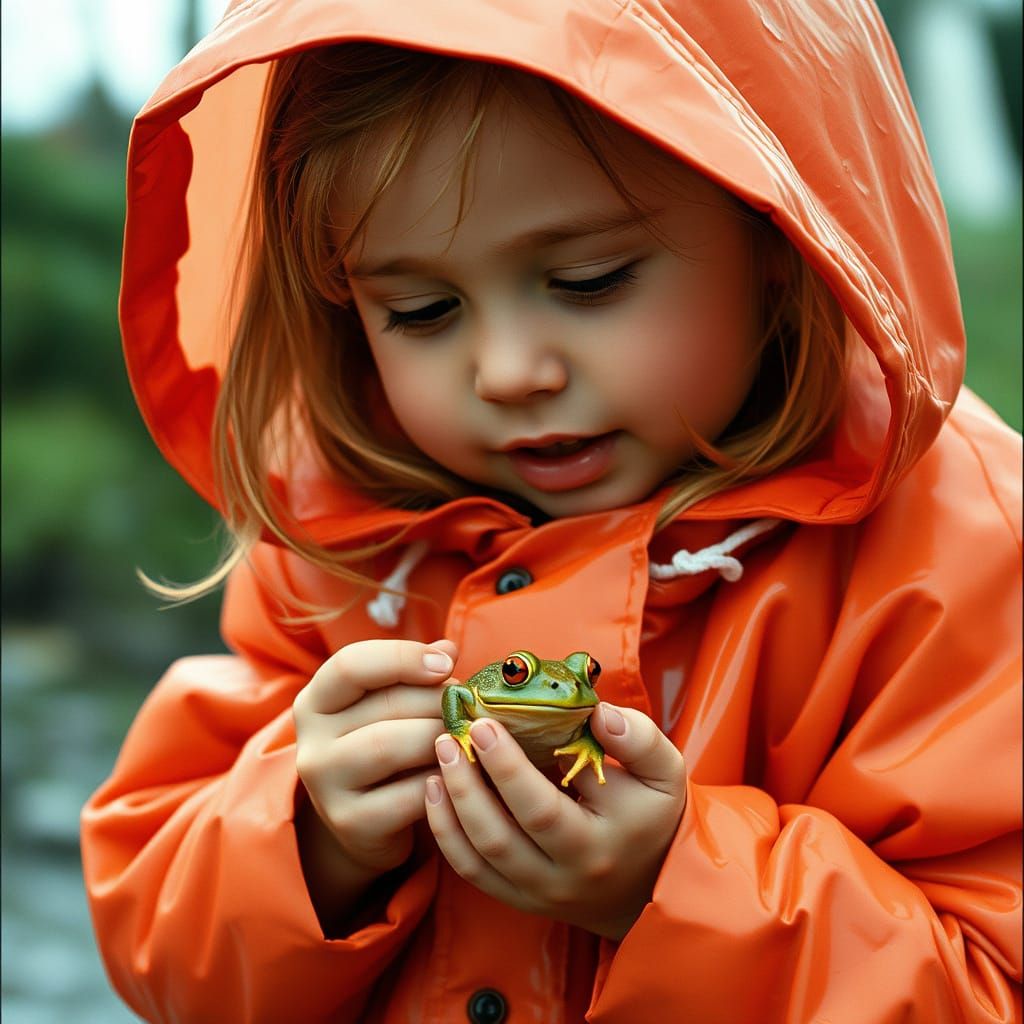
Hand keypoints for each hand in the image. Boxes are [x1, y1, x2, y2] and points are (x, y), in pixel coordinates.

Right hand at [292, 639, 457, 895]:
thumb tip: (448, 648)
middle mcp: (311, 741)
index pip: (349, 665)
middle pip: (384, 705)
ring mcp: (325, 785)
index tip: (447, 664)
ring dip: (441, 738)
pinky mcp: (351, 822)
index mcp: (316, 700)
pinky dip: (443, 781)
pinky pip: (410, 794)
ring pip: (391, 746)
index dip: (402, 658)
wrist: (368, 822)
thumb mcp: (392, 705)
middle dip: (437, 702)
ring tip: (466, 738)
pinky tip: (458, 775)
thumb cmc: (387, 745)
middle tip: (470, 708)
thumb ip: (416, 673)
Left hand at [424, 703, 686, 939]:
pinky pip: (471, 872)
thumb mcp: (664, 772)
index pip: (541, 810)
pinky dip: (446, 833)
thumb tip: (599, 713)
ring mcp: (536, 894)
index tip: (483, 724)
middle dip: (466, 784)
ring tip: (438, 757)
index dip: (506, 768)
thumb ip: (638, 739)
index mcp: (597, 845)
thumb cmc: (652, 814)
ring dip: (448, 807)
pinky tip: (435, 791)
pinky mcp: (518, 898)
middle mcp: (562, 878)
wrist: (651, 882)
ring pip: (477, 858)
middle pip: (498, 838)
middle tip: (448, 737)